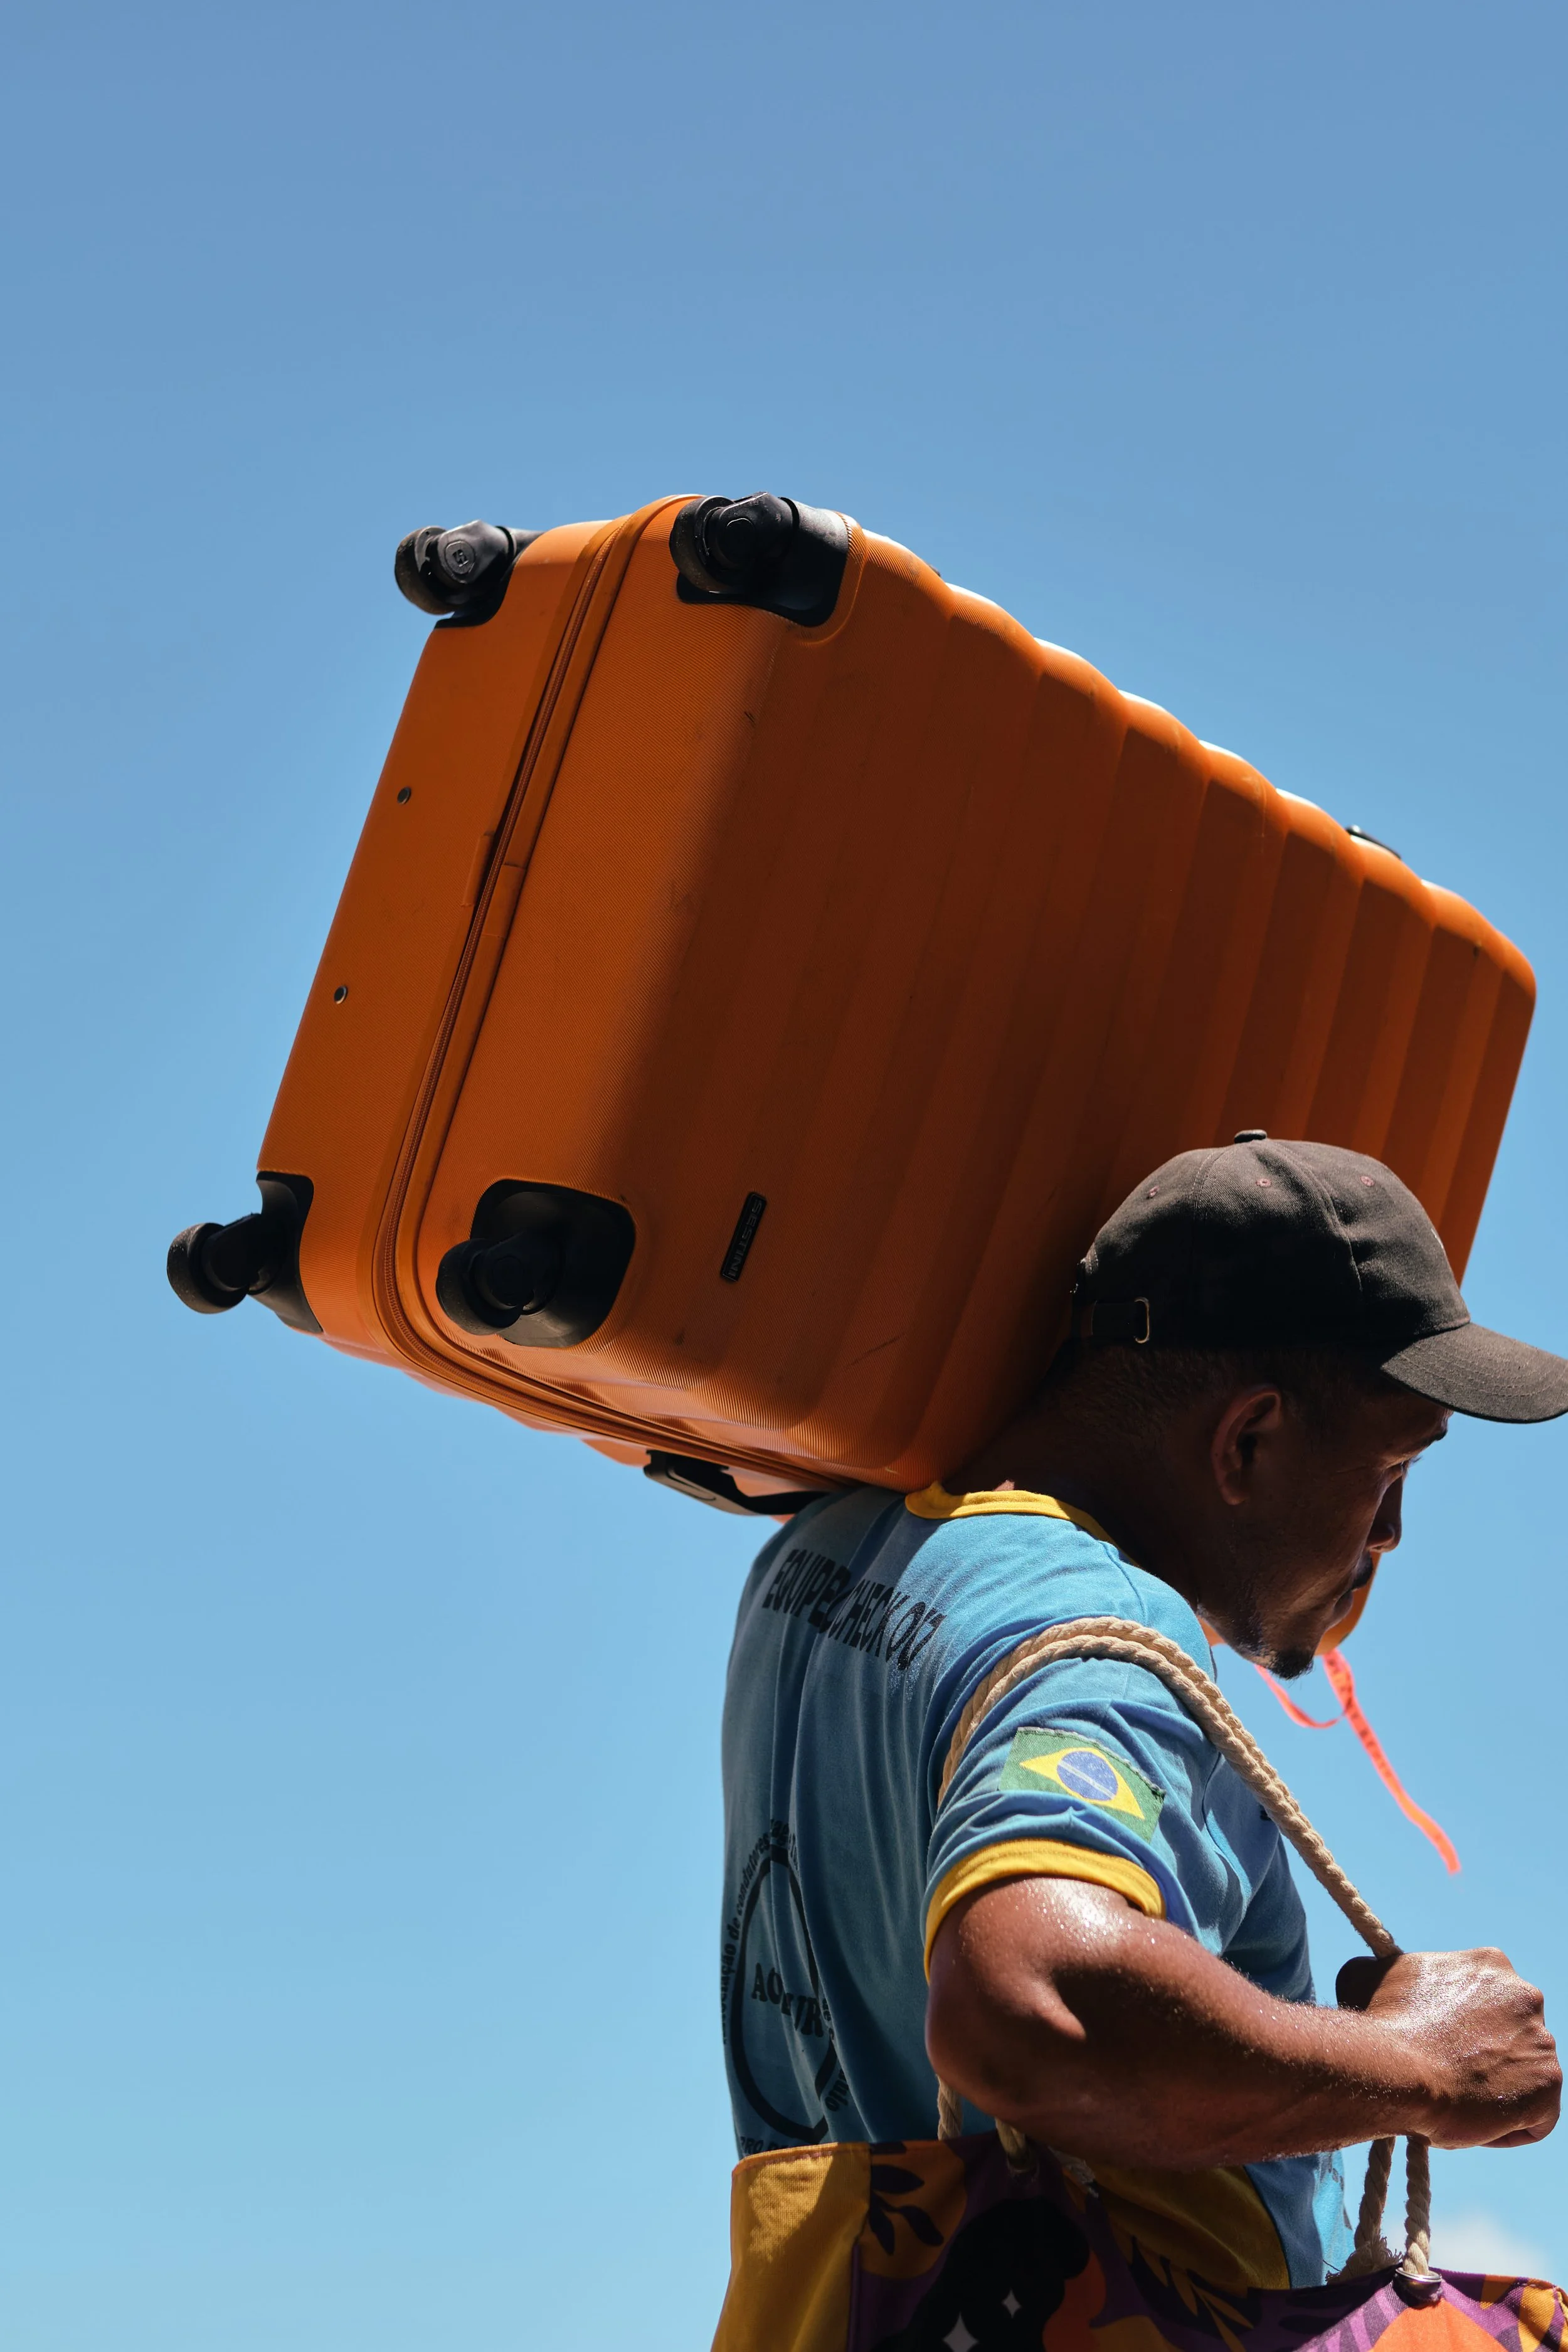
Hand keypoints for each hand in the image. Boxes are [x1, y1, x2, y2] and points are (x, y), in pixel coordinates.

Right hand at [1338, 1949, 1560, 2148]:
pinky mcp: (1548, 2085)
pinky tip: (1475, 2124)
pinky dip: (1509, 2128)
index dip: (1466, 2027)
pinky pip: (1536, 2117)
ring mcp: (1542, 2042)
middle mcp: (1526, 1996)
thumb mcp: (1371, 1976)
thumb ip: (1383, 1970)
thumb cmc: (1383, 2024)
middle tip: (1451, 2074)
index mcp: (1491, 1965)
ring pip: (1524, 2076)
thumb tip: (1371, 1972)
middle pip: (1513, 2034)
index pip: (1489, 2000)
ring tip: (1459, 2104)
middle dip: (1487, 2054)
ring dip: (1497, 2091)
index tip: (1442, 2045)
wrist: (1399, 2069)